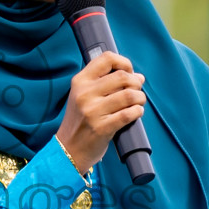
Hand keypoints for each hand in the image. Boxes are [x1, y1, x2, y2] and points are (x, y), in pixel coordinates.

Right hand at [55, 52, 145, 174]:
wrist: (69, 149)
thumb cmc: (80, 121)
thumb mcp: (83, 96)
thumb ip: (105, 83)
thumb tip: (138, 76)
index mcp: (80, 81)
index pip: (106, 58)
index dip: (124, 63)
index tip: (129, 72)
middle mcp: (84, 94)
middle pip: (122, 76)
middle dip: (136, 82)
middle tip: (137, 90)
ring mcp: (92, 111)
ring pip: (128, 95)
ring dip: (140, 98)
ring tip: (138, 102)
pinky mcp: (102, 128)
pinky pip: (128, 114)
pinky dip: (137, 112)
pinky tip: (136, 113)